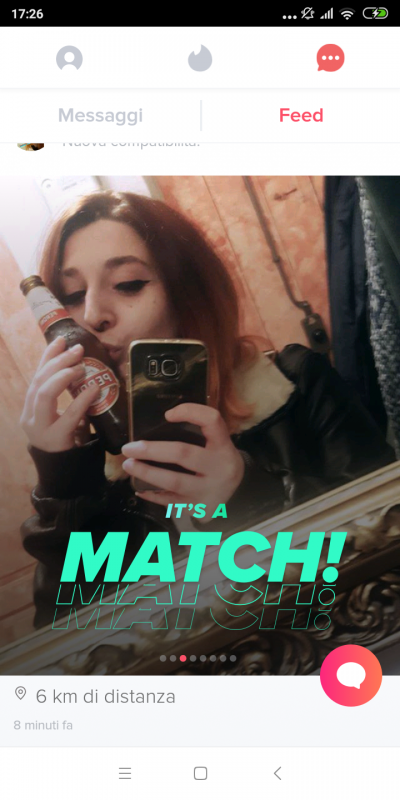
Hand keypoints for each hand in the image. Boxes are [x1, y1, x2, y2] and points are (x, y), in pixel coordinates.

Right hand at [20, 336, 99, 452]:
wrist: (65, 472)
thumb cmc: (67, 439)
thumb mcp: (63, 413)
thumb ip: (66, 395)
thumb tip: (84, 365)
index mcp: (30, 407)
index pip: (37, 376)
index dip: (48, 356)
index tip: (61, 340)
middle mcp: (30, 416)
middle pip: (38, 381)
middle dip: (57, 362)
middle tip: (77, 351)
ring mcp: (39, 428)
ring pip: (43, 394)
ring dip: (62, 376)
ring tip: (81, 367)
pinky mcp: (55, 439)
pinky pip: (67, 415)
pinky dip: (81, 400)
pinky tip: (93, 389)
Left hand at [121, 403, 244, 512]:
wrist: (238, 493)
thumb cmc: (218, 460)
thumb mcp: (218, 443)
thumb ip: (198, 432)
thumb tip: (157, 426)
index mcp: (223, 445)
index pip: (211, 420)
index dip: (190, 412)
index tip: (167, 415)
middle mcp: (219, 467)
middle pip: (183, 454)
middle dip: (152, 450)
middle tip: (129, 448)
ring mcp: (209, 490)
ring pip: (174, 481)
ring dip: (146, 473)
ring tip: (129, 465)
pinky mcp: (200, 508)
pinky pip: (171, 502)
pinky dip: (152, 495)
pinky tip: (139, 488)